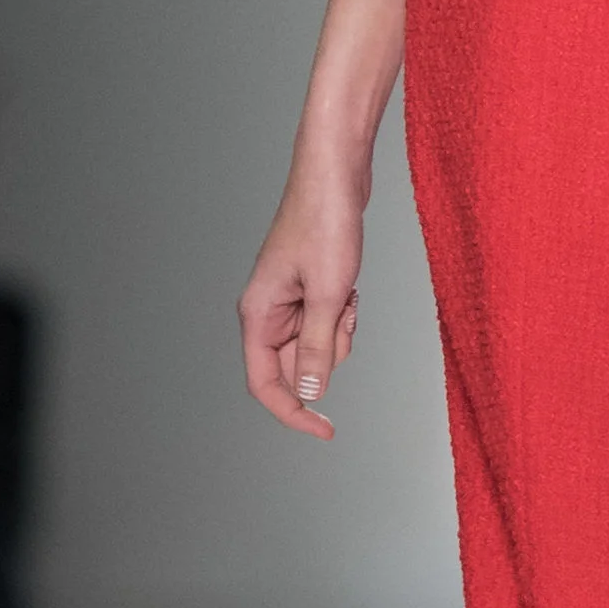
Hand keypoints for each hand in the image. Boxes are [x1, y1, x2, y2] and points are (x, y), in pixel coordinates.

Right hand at [238, 174, 365, 438]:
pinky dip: (346, 312)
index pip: (265, 384)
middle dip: (330, 350)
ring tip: (347, 290)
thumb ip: (319, 347)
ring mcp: (288, 302)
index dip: (293, 412)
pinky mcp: (308, 291)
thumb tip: (310, 394)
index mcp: (257, 315)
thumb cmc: (325, 223)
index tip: (327, 431)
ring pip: (319, 346)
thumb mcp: (329, 293)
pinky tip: (350, 284)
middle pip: (299, 366)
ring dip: (341, 329)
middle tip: (345, 311)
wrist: (335, 176)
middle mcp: (267, 313)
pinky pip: (330, 323)